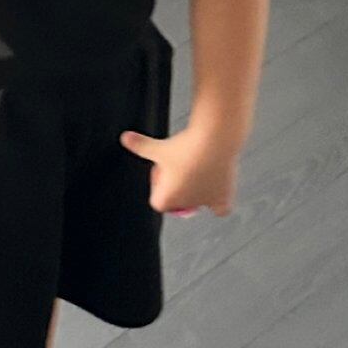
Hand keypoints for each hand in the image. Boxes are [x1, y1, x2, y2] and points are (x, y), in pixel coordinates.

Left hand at [118, 124, 238, 216]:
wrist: (214, 139)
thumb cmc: (185, 146)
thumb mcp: (158, 147)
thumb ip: (140, 146)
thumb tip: (124, 137)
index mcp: (168, 199)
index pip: (158, 201)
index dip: (158, 186)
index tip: (163, 169)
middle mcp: (187, 204)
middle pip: (179, 202)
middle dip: (178, 188)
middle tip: (181, 166)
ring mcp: (206, 201)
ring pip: (198, 205)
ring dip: (196, 193)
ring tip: (197, 171)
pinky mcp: (223, 196)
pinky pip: (220, 209)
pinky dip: (219, 203)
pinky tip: (217, 191)